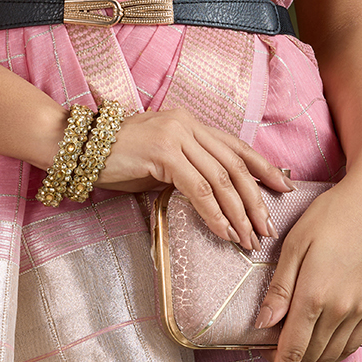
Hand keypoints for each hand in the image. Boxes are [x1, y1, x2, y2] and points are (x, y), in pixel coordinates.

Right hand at [97, 106, 294, 248]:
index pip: (236, 146)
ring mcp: (175, 135)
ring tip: (247, 238)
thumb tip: (216, 196)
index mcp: (190, 122)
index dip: (263, 167)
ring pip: (221, 179)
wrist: (77, 146)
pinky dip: (214, 214)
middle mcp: (187, 124)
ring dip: (238, 213)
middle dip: (255, 199)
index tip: (284, 188)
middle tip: (267, 228)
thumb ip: (187, 170)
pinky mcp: (163, 152)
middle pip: (235, 164)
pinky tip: (223, 232)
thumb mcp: (159, 162)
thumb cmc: (115, 158)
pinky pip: (198, 189)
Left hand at [254, 170, 361, 361]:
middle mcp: (341, 310)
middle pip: (308, 356)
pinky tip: (322, 335)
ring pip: (331, 353)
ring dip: (309, 356)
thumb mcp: (294, 245)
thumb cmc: (330, 216)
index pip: (291, 352)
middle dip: (287, 361)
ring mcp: (361, 310)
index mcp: (315, 296)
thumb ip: (279, 289)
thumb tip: (262, 324)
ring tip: (293, 339)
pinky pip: (352, 343)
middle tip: (269, 345)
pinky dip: (334, 349)